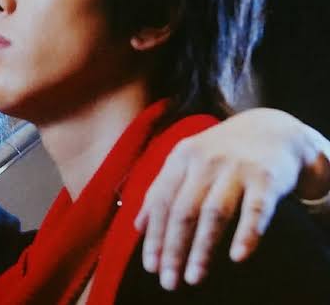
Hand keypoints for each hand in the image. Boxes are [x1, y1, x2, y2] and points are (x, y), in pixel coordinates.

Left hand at [134, 108, 329, 290]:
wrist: (272, 128)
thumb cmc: (222, 151)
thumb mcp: (187, 160)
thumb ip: (162, 189)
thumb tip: (137, 225)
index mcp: (181, 156)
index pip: (161, 200)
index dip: (155, 235)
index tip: (150, 266)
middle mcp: (205, 160)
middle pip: (183, 210)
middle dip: (173, 248)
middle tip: (168, 281)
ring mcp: (236, 167)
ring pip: (214, 212)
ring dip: (202, 247)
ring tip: (194, 277)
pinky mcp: (266, 177)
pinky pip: (256, 209)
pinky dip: (247, 233)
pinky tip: (237, 257)